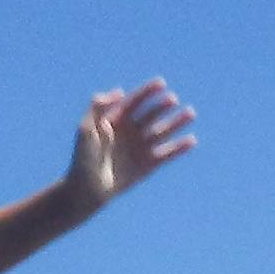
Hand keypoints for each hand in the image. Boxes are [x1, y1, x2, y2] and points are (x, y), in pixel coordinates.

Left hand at [68, 80, 195, 208]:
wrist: (86, 190)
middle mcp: (131, 132)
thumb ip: (98, 108)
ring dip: (176, 122)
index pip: (135, 101)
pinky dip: (179, 148)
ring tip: (190, 114)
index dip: (147, 91)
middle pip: (151, 114)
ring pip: (162, 131)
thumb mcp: (85, 130)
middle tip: (172, 100)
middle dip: (162, 105)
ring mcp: (140, 148)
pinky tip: (191, 141)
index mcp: (116, 120)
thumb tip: (119, 90)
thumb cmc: (83, 159)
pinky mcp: (148, 166)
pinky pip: (166, 154)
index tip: (161, 83)